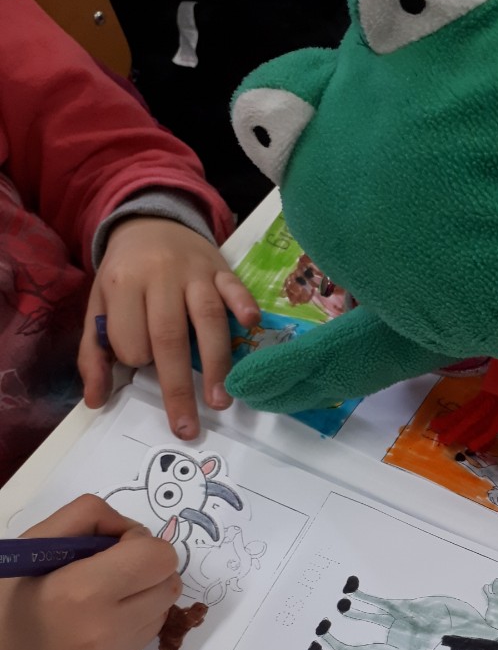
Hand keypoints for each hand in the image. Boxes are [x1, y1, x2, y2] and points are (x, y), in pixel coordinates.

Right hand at [0, 495, 181, 649]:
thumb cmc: (2, 600)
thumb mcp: (33, 543)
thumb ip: (88, 517)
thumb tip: (132, 529)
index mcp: (82, 592)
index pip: (160, 557)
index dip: (141, 544)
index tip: (115, 548)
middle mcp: (105, 633)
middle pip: (169, 584)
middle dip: (147, 570)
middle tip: (110, 572)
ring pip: (161, 614)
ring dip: (141, 599)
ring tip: (98, 602)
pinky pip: (142, 644)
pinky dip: (127, 630)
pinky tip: (90, 631)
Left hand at [79, 218, 259, 439]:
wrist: (151, 223)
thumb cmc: (126, 274)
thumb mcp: (99, 306)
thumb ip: (94, 354)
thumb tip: (95, 401)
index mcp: (122, 284)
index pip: (132, 338)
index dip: (137, 358)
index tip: (143, 362)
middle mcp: (159, 276)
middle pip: (169, 336)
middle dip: (178, 386)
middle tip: (187, 426)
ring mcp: (194, 272)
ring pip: (207, 318)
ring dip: (216, 362)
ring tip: (221, 399)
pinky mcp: (221, 268)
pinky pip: (235, 286)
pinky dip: (243, 303)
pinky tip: (251, 322)